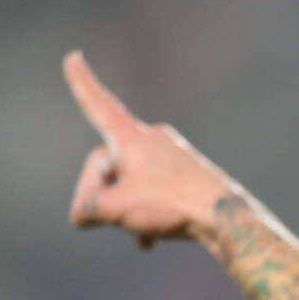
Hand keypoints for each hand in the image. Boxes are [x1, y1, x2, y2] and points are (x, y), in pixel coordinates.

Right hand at [64, 51, 235, 248]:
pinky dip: (145, 215)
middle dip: (98, 193)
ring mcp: (172, 158)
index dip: (81, 84)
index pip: (98, 105)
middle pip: (108, 163)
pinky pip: (153, 195)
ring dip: (124, 209)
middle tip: (96, 220)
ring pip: (131, 183)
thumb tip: (83, 213)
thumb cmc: (170, 205)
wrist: (225, 219)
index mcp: (132, 137)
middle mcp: (153, 139)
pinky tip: (148, 243)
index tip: (73, 56)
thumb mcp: (115, 208)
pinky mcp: (187, 178)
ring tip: (136, 233)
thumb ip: (88, 207)